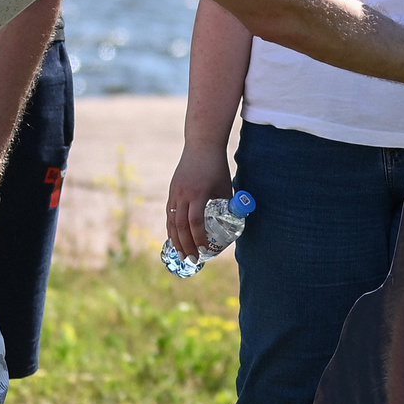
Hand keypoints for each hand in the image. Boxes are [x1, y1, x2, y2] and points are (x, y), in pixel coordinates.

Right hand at [167, 144, 234, 261]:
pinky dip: (171, 227)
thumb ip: (227, 204)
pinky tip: (175, 237)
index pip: (195, 223)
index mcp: (198, 194)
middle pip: (181, 226)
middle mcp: (183, 195)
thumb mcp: (225, 186)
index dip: (199, 239)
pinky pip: (169, 213)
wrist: (201, 144)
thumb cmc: (217, 166)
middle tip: (192, 259)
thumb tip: (234, 222)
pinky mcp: (172, 190)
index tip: (205, 251)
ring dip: (176, 239)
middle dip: (186, 245)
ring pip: (172, 221)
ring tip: (182, 253)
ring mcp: (175, 192)